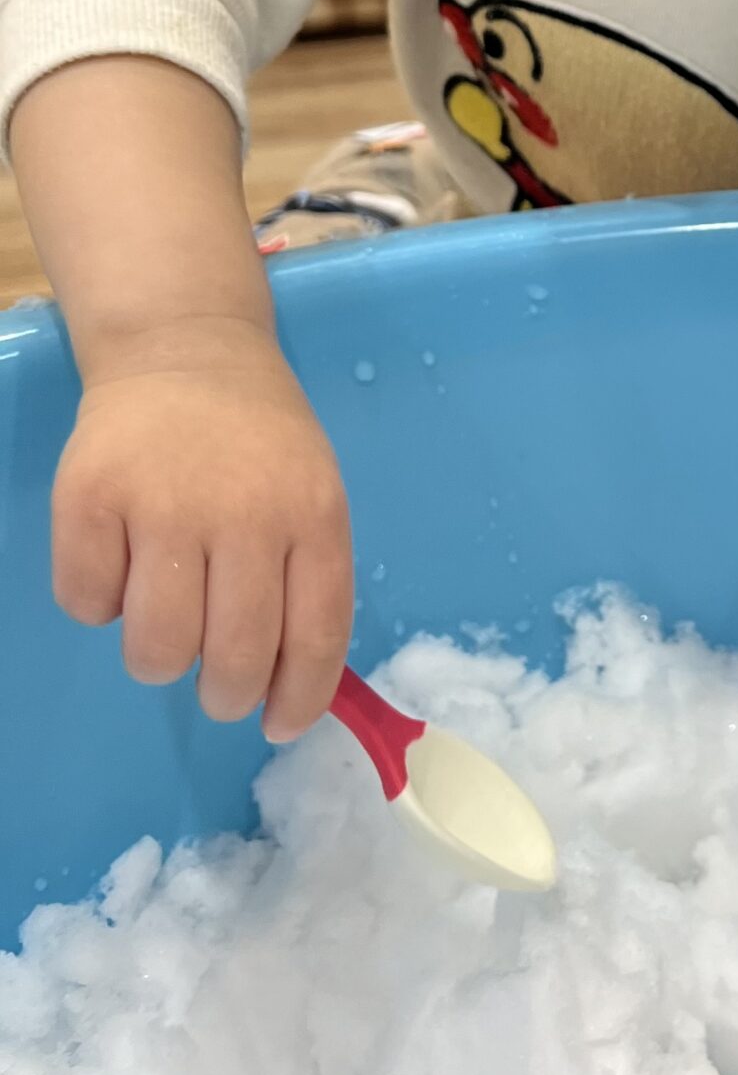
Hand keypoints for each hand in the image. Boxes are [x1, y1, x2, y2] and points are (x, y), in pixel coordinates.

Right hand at [51, 320, 352, 740]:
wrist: (186, 348)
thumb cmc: (257, 440)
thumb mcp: (312, 493)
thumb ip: (307, 581)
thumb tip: (292, 693)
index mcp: (312, 514)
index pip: (314, 635)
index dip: (298, 698)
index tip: (279, 726)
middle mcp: (243, 511)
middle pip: (232, 657)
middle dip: (223, 693)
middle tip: (216, 685)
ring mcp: (162, 502)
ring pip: (154, 648)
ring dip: (158, 655)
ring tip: (167, 613)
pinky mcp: (88, 496)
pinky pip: (86, 604)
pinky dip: (99, 603)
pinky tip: (121, 560)